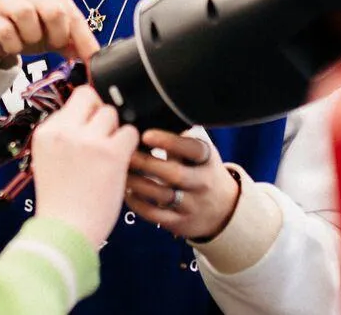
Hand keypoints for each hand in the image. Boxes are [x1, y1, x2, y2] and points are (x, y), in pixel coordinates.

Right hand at [0, 0, 99, 66]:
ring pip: (28, 15)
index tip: (91, 60)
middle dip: (57, 36)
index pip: (71, 11)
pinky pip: (7, 32)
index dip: (83, 38)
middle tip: (51, 45)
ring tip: (27, 40)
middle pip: (54, 10)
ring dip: (32, 38)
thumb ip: (72, 41)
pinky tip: (12, 45)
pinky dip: (14, 45)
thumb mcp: (50, 33)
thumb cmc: (22, 28)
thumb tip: (93, 57)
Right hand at [31, 86, 140, 247]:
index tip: (89, 128)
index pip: (72, 101)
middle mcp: (65, 131)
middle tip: (101, 141)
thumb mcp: (45, 160)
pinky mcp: (111, 153)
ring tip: (109, 155)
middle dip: (99, 118)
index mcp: (46, 132)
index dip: (84, 113)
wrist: (66, 229)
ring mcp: (88, 140)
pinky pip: (130, 133)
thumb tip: (85, 117)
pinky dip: (130, 145)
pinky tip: (121, 161)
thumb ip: (62, 136)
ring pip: (111, 114)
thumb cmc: (59, 201)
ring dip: (115, 131)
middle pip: (92, 100)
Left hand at [125, 129, 240, 240]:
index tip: (146, 135)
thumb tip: (144, 116)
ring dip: (137, 183)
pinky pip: (156, 214)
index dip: (169, 142)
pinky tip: (127, 191)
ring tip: (119, 171)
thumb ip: (178, 136)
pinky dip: (138, 203)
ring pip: (162, 195)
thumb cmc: (198, 169)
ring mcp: (193, 204)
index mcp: (206, 159)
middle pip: (174, 174)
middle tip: (123, 154)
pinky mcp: (181, 222)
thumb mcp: (198, 151)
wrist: (222, 208)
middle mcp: (203, 182)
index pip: (192, 149)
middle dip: (145, 163)